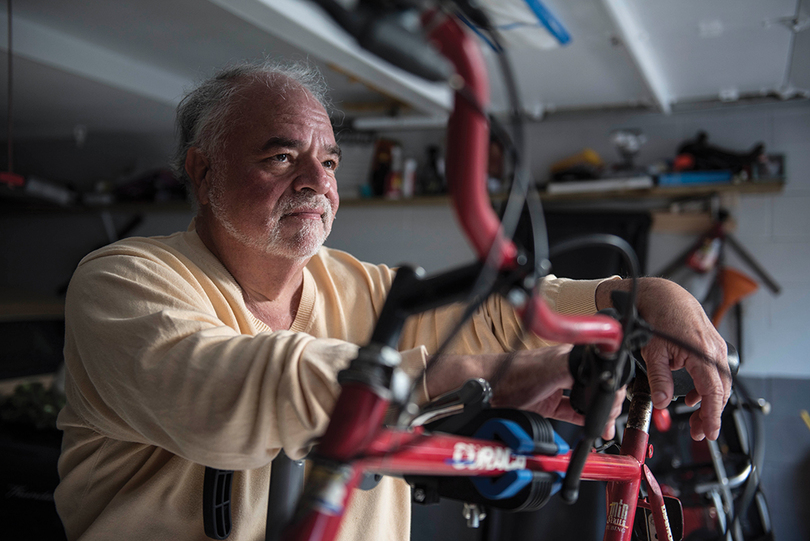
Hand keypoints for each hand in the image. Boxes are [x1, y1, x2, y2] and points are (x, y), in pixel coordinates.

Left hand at [427, 346, 624, 440]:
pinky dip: (583, 420)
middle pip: (596, 387)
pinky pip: (572, 411)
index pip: (601, 372)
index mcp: (569, 357)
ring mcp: (556, 387)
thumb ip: (576, 369)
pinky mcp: (548, 402)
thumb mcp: (550, 369)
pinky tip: (589, 428)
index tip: (611, 406)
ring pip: (586, 401)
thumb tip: (600, 369)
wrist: (486, 387)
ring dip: (597, 414)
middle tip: (608, 420)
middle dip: (607, 404)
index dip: (610, 391)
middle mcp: (565, 370)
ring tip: (604, 427)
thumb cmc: (511, 373)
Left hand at [597, 277, 730, 440]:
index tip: (708, 433)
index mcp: (702, 353)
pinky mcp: (712, 346)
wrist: (664, 295)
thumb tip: (663, 402)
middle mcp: (715, 350)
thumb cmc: (658, 318)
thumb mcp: (653, 351)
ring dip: (709, 403)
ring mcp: (716, 347)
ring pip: (719, 383)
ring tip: (695, 420)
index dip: (712, 416)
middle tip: (698, 432)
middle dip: (711, 415)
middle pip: (720, 391)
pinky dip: (707, 388)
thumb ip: (659, 379)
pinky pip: (714, 372)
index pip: (713, 392)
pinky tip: (694, 397)